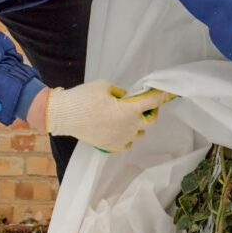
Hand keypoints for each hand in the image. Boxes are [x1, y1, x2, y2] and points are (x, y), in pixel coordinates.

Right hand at [28, 81, 174, 152]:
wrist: (63, 116)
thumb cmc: (83, 97)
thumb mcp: (104, 86)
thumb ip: (121, 93)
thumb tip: (127, 98)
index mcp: (129, 110)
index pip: (153, 102)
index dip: (162, 96)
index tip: (169, 92)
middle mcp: (129, 127)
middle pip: (150, 121)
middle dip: (150, 111)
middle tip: (144, 104)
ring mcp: (121, 139)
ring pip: (139, 133)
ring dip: (138, 124)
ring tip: (128, 116)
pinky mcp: (111, 146)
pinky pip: (127, 143)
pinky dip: (127, 136)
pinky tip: (120, 129)